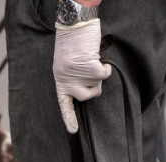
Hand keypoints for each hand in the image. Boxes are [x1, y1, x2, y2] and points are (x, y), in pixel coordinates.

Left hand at [53, 19, 110, 133]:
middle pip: (85, 97)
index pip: (64, 104)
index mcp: (60, 80)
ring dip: (98, 74)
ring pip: (97, 85)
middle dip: (93, 89)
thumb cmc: (72, 43)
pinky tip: (99, 58)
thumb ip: (72, 78)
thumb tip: (85, 92)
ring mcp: (77, 75)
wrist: (74, 26)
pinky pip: (104, 75)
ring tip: (91, 60)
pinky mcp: (89, 68)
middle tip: (92, 73)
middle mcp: (66, 79)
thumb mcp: (66, 64)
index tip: (73, 131)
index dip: (69, 118)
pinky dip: (106, 68)